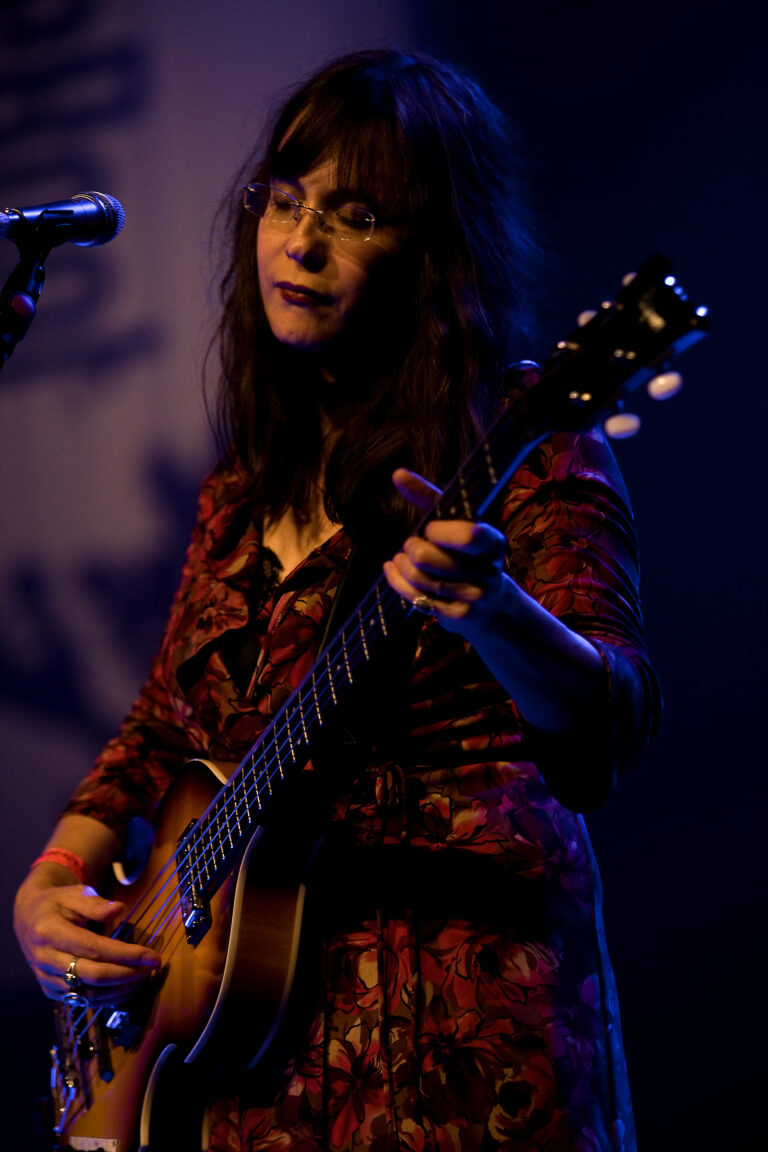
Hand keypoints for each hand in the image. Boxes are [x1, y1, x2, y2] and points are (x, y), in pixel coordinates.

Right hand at [14, 864, 159, 1007]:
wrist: (29, 918)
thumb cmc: (58, 903)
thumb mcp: (74, 893)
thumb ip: (96, 903)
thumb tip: (119, 910)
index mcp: (49, 932)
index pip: (94, 949)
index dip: (126, 954)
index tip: (151, 956)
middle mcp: (45, 959)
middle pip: (92, 976)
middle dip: (127, 974)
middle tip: (151, 967)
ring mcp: (46, 978)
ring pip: (87, 994)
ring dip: (119, 989)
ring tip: (142, 977)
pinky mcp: (49, 990)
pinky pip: (80, 1001)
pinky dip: (106, 997)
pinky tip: (124, 987)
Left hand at [382, 467, 507, 631]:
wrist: (492, 606)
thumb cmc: (467, 554)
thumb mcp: (455, 523)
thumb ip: (429, 498)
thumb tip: (397, 473)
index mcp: (493, 542)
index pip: (469, 535)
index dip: (440, 532)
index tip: (431, 529)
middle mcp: (489, 571)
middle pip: (428, 558)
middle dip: (411, 548)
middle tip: (410, 545)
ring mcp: (474, 596)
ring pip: (418, 579)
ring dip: (401, 565)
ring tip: (399, 558)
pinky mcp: (458, 616)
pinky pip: (415, 598)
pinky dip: (397, 581)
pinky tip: (393, 571)